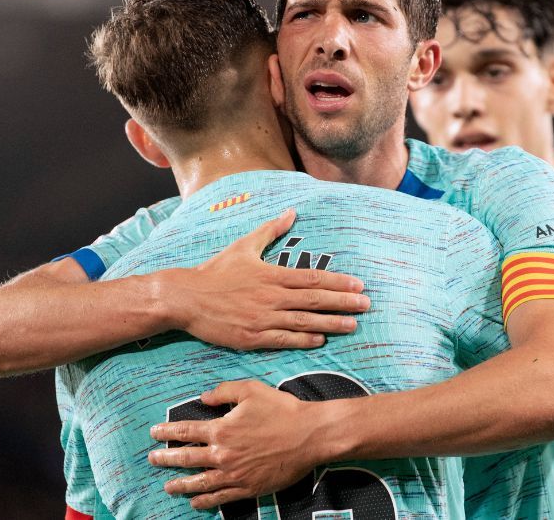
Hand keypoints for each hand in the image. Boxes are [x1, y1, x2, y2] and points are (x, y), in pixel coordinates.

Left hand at [148, 380, 326, 508]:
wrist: (310, 435)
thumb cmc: (282, 409)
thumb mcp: (251, 390)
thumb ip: (223, 392)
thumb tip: (203, 397)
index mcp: (222, 429)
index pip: (186, 431)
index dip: (167, 432)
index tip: (154, 432)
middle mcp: (223, 454)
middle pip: (186, 459)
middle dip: (166, 459)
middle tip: (152, 459)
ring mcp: (235, 474)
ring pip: (199, 482)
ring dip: (180, 485)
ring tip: (167, 487)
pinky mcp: (248, 488)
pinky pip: (221, 497)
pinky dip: (205, 501)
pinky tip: (195, 501)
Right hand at [158, 209, 368, 349]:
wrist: (186, 298)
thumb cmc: (215, 271)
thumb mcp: (244, 246)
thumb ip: (271, 230)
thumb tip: (291, 212)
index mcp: (272, 274)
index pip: (313, 279)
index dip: (338, 282)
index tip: (359, 284)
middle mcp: (271, 297)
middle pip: (315, 301)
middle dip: (344, 303)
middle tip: (366, 305)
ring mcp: (262, 319)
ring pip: (304, 322)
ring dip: (331, 324)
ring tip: (352, 325)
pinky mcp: (252, 338)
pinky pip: (284, 340)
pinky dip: (304, 340)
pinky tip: (320, 340)